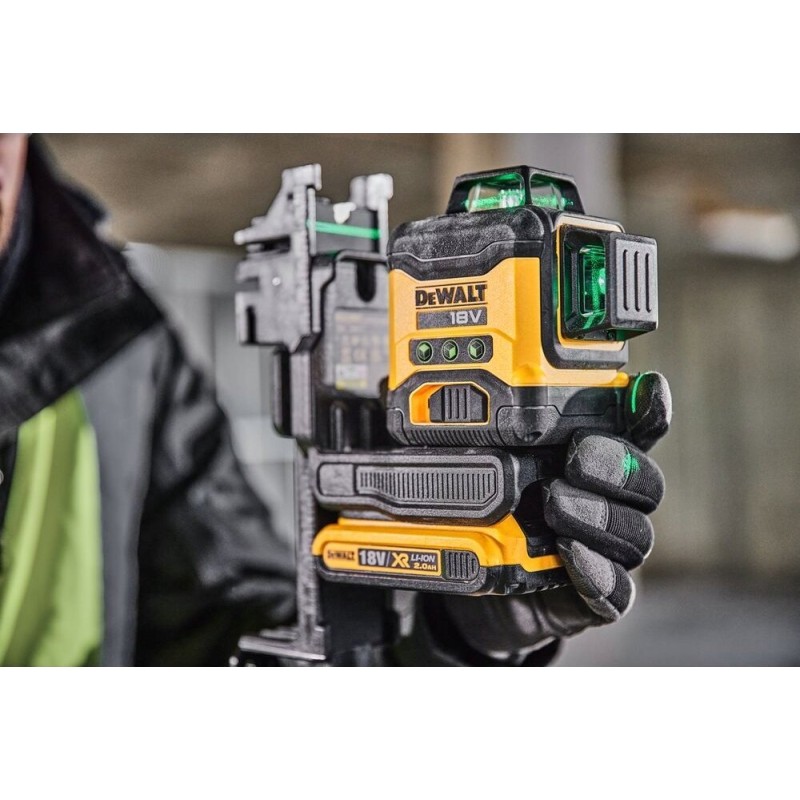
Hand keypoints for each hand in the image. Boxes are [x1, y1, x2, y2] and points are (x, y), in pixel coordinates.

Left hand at [434, 372, 671, 662]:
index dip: (648, 410)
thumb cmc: (490, 517)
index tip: (646, 387)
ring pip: (634, 534)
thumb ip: (444, 427)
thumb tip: (390, 386)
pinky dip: (600, 574)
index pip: (633, 431)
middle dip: (617, 464)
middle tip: (577, 456)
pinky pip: (616, 591)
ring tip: (556, 505)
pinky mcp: (592, 595)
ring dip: (601, 516)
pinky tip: (572, 558)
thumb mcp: (467, 468)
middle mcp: (606, 502)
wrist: (480, 594)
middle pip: (644, 480)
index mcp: (586, 460)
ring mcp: (603, 550)